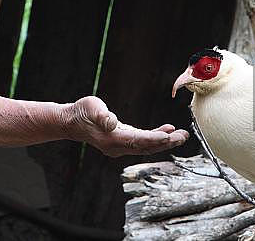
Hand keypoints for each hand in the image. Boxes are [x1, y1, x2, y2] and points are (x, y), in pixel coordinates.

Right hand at [63, 96, 188, 157]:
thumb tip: (112, 122)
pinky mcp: (122, 141)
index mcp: (112, 139)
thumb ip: (101, 115)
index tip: (169, 136)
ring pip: (147, 146)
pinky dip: (155, 137)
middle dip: (166, 142)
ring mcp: (120, 146)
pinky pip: (142, 142)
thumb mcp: (90, 108)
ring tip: (181, 135)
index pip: (138, 141)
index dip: (154, 138)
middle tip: (183, 136)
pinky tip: (166, 130)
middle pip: (146, 147)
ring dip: (165, 142)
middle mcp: (118, 147)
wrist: (71, 121)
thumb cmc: (81, 112)